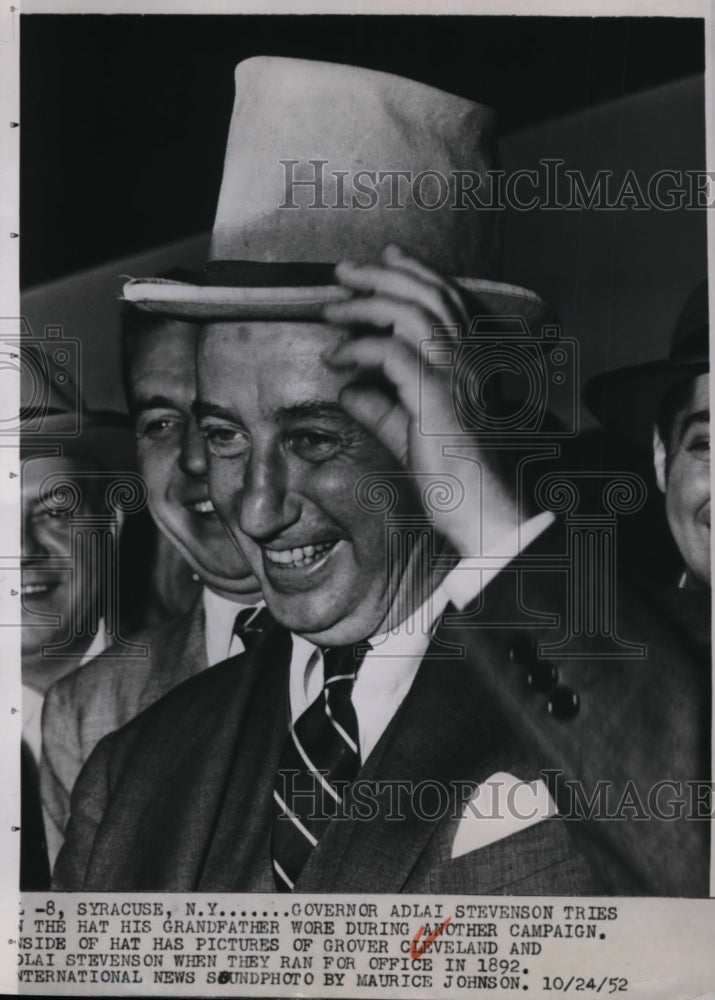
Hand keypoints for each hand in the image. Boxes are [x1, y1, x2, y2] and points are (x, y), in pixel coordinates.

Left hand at [322, 244, 518, 556]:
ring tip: (331, 308)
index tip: (386, 256)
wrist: (480, 512)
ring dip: (364, 304)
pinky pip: (390, 353)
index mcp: (470, 362)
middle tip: (343, 271)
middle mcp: (468, 359)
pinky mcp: (435, 395)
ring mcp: (455, 374)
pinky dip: (358, 349)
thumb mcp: (409, 433)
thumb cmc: (453, 477)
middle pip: (426, 294)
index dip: (416, 272)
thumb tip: (349, 391)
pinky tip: (336, 358)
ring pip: (409, 313)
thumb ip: (381, 408)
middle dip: (381, 274)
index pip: (446, 299)